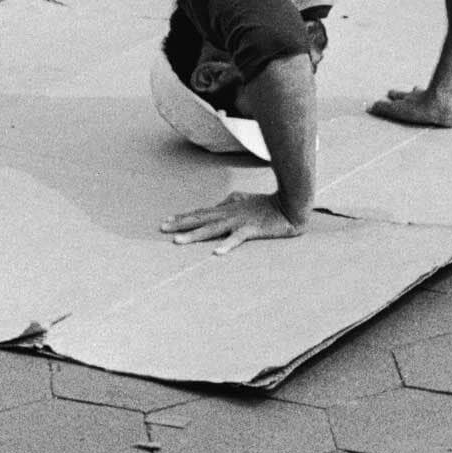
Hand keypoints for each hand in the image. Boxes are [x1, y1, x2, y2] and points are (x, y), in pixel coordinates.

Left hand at [161, 190, 304, 253]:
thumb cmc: (267, 204)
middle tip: (162, 229)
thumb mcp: (245, 200)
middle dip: (180, 224)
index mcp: (227, 208)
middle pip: (200, 219)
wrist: (290, 205)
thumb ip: (230, 201)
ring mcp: (239, 221)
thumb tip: (219, 203)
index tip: (166, 221)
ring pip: (212, 229)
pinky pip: (237, 239)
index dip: (183, 217)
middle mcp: (229, 213)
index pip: (200, 213)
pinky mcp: (252, 229)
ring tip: (178, 242)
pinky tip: (216, 253)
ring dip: (194, 235)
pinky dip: (227, 245)